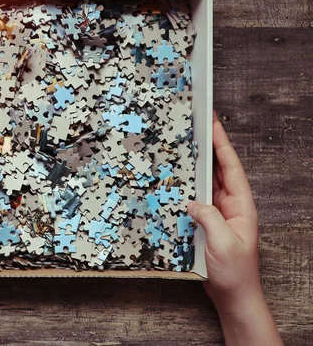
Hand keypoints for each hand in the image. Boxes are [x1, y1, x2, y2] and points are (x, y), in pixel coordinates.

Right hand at [188, 111, 281, 344]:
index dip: (222, 144)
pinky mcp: (206, 222)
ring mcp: (218, 213)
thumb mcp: (223, 242)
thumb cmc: (235, 273)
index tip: (213, 123)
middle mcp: (231, 205)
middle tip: (196, 125)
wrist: (233, 296)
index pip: (231, 167)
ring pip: (206, 182)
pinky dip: (187, 186)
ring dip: (197, 165)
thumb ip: (209, 217)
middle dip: (209, 146)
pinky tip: (177, 179)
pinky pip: (196, 199)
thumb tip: (192, 201)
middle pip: (219, 169)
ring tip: (185, 145)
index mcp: (242, 205)